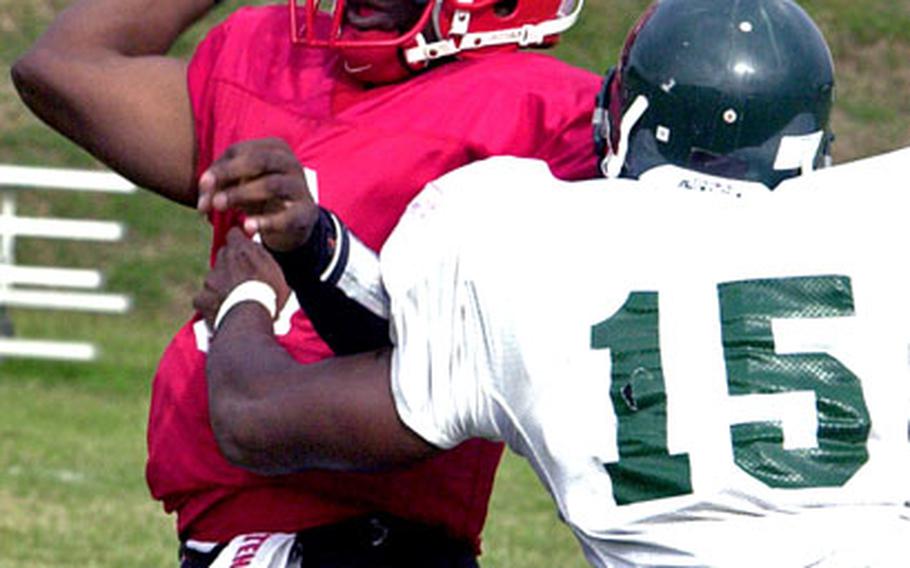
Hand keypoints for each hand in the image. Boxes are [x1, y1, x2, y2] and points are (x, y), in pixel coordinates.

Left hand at [193, 228, 291, 328]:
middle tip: (243, 279)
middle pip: (223, 255)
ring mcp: (209, 280)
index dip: (238, 240)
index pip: (234, 234)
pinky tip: (222, 311)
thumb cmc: (269, 295)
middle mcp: (223, 260)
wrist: (250, 317)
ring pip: (213, 278)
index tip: (242, 248)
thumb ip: (261, 257)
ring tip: (235, 300)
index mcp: (242, 250)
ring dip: (221, 285)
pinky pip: (203, 298)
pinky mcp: (201, 298)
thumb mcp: (275, 270)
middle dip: (230, 264)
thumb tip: (255, 247)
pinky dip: (211, 303)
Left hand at [197, 138, 318, 251]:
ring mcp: (300, 187)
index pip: (240, 151)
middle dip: (229, 174)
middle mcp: (290, 162)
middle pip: (258, 161)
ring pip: (271, 185)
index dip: (218, 168)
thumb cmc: (260, 196)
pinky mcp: (307, 212)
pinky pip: (287, 216)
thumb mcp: (240, 185)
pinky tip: (247, 227)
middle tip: (210, 193)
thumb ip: (219, 188)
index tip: (203, 187)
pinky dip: (266, 222)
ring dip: (241, 194)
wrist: (294, 221)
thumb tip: (203, 204)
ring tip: (220, 207)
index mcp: (273, 148)